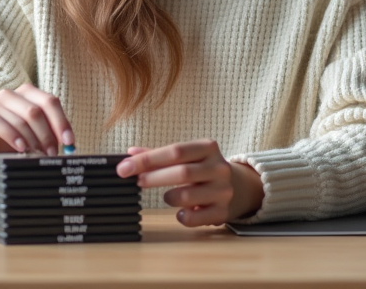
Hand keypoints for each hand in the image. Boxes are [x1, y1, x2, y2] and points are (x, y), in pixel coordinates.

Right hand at [0, 83, 73, 170]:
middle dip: (47, 135)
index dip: (61, 122)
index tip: (69, 141)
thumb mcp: (35, 135)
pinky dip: (12, 136)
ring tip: (37, 154)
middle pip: (35, 111)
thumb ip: (50, 134)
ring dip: (32, 140)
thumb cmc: (14, 140)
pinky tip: (20, 148)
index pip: (49, 101)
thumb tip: (70, 145)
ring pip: (19, 119)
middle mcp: (10, 95)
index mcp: (27, 93)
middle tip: (52, 153)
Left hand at [116, 139, 264, 226]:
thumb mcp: (188, 156)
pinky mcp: (223, 212)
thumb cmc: (204, 168)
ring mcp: (223, 190)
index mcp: (207, 148)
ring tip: (168, 196)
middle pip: (181, 172)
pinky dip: (182, 216)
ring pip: (187, 196)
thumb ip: (159, 155)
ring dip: (169, 197)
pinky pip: (195, 218)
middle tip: (136, 182)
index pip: (175, 151)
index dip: (147, 159)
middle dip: (154, 178)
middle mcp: (218, 167)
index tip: (124, 167)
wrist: (241, 186)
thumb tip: (130, 153)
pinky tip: (180, 212)